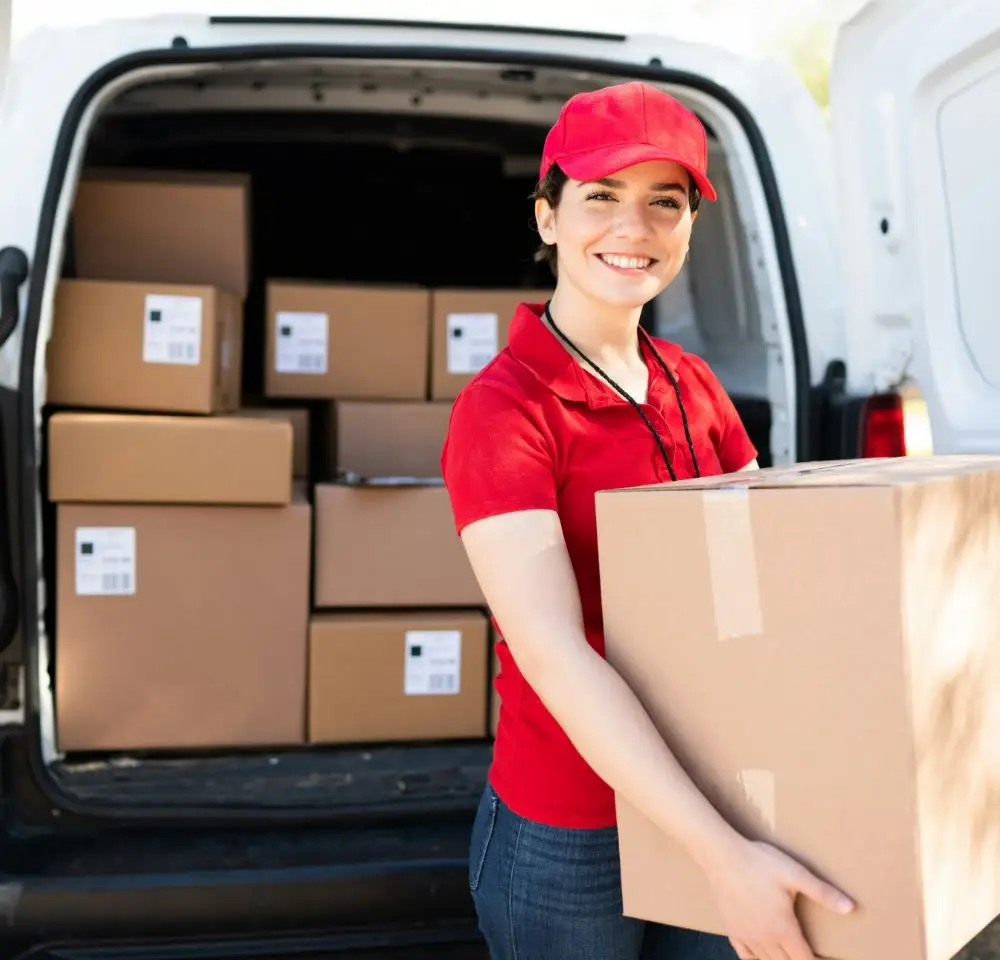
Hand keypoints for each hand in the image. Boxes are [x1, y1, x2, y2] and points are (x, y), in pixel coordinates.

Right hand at [701, 839, 853, 959]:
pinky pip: (745, 956)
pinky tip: (761, 957)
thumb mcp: (795, 873)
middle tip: (808, 955)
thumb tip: (851, 908)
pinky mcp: (731, 929)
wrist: (721, 855)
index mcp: (783, 929)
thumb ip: (822, 893)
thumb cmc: (759, 862)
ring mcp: (746, 936)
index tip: (825, 958)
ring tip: (789, 955)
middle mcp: (764, 939)